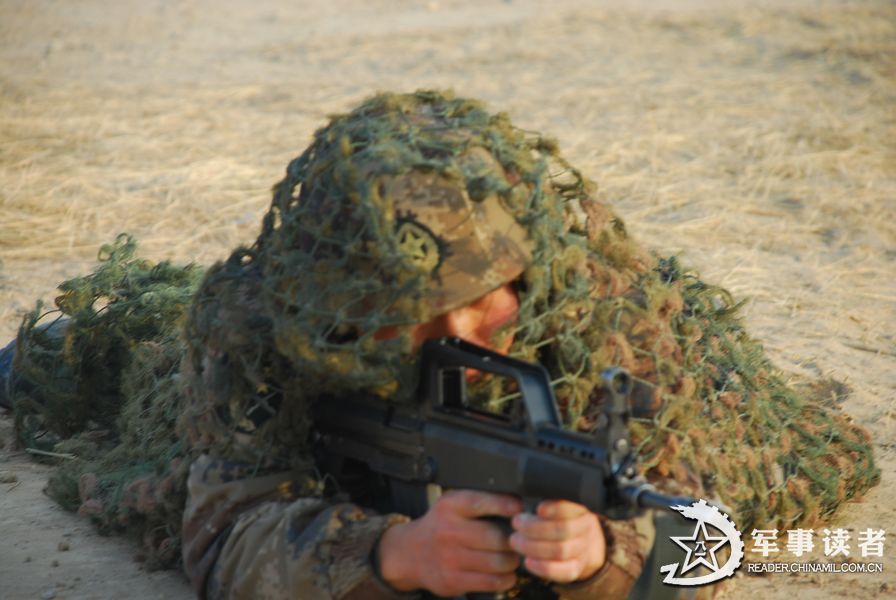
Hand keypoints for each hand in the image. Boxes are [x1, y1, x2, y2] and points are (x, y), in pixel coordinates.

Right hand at [378, 490, 522, 595]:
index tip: (520, 508)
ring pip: (496, 562)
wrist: (411, 553)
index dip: (504, 505)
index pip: (480, 503)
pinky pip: (490, 582)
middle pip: (494, 537)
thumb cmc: (440, 525)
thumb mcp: (452, 504)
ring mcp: (450, 558)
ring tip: (513, 557)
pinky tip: (506, 573)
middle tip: (521, 541)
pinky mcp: (453, 580)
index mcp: (450, 507)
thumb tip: (517, 504)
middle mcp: (448, 531)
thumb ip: (479, 501)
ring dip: (512, 561)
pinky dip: (505, 578)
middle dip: (514, 541)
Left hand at [509, 500, 605, 582]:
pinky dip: (544, 568)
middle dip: (535, 528)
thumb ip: (539, 497)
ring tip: (515, 541)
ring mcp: (582, 549)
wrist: (578, 540)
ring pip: (561, 550)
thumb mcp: (551, 501)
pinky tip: (528, 562)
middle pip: (564, 530)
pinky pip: (564, 571)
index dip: (556, 509)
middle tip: (516, 523)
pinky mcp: (576, 568)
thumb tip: (520, 499)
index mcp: (579, 507)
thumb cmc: (555, 515)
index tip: (538, 509)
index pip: (571, 507)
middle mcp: (585, 527)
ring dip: (534, 547)